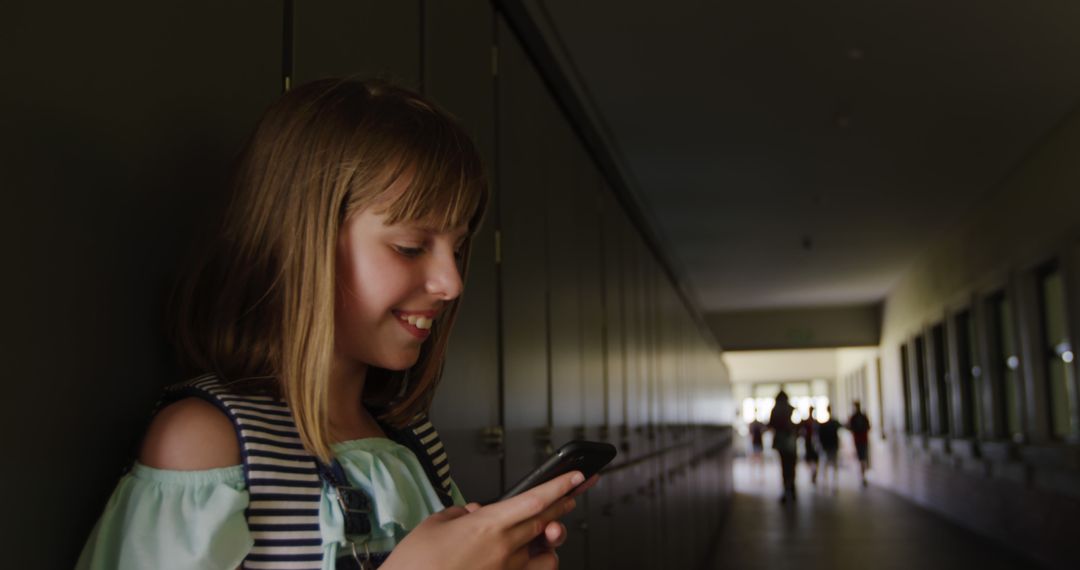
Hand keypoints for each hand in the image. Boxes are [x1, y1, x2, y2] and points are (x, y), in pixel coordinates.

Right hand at [381, 471, 591, 569]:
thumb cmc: (414, 564)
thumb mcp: (434, 524)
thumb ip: (460, 513)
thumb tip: (476, 512)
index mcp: (486, 526)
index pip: (534, 500)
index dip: (559, 486)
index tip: (576, 476)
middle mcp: (502, 550)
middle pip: (545, 521)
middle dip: (563, 505)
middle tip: (575, 493)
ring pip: (546, 553)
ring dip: (552, 539)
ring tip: (550, 529)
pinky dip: (540, 564)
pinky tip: (534, 557)